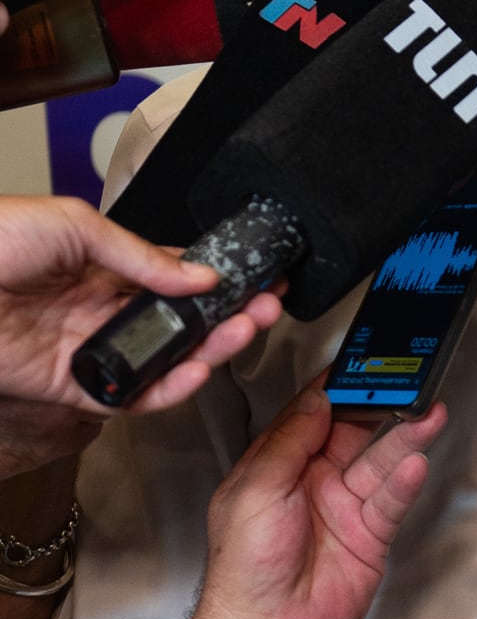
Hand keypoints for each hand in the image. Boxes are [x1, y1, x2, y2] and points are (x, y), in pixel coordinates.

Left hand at [0, 196, 281, 470]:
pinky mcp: (68, 386)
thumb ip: (139, 255)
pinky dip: (165, 388)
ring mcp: (85, 349)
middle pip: (177, 323)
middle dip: (226, 317)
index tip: (254, 280)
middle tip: (265, 309)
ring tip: (242, 333)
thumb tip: (196, 274)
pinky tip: (195, 369)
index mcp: (98, 265)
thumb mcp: (73, 223)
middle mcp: (95, 309)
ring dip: (208, 351)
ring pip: (162, 361)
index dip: (216, 282)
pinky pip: (128, 396)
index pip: (172, 278)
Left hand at [201, 386, 445, 618]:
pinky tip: (416, 463)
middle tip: (408, 379)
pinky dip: (405, 482)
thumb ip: (289, 440)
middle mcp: (313, 481)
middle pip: (354, 431)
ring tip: (428, 413)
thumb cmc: (243, 567)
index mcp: (278, 464)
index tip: (361, 360)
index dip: (336, 386)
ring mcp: (344, 507)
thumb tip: (316, 400)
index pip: (312, 412)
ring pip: (380, 461)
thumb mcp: (255, 488)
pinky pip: (391, 501)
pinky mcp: (369, 536)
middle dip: (381, 404)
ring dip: (405, 436)